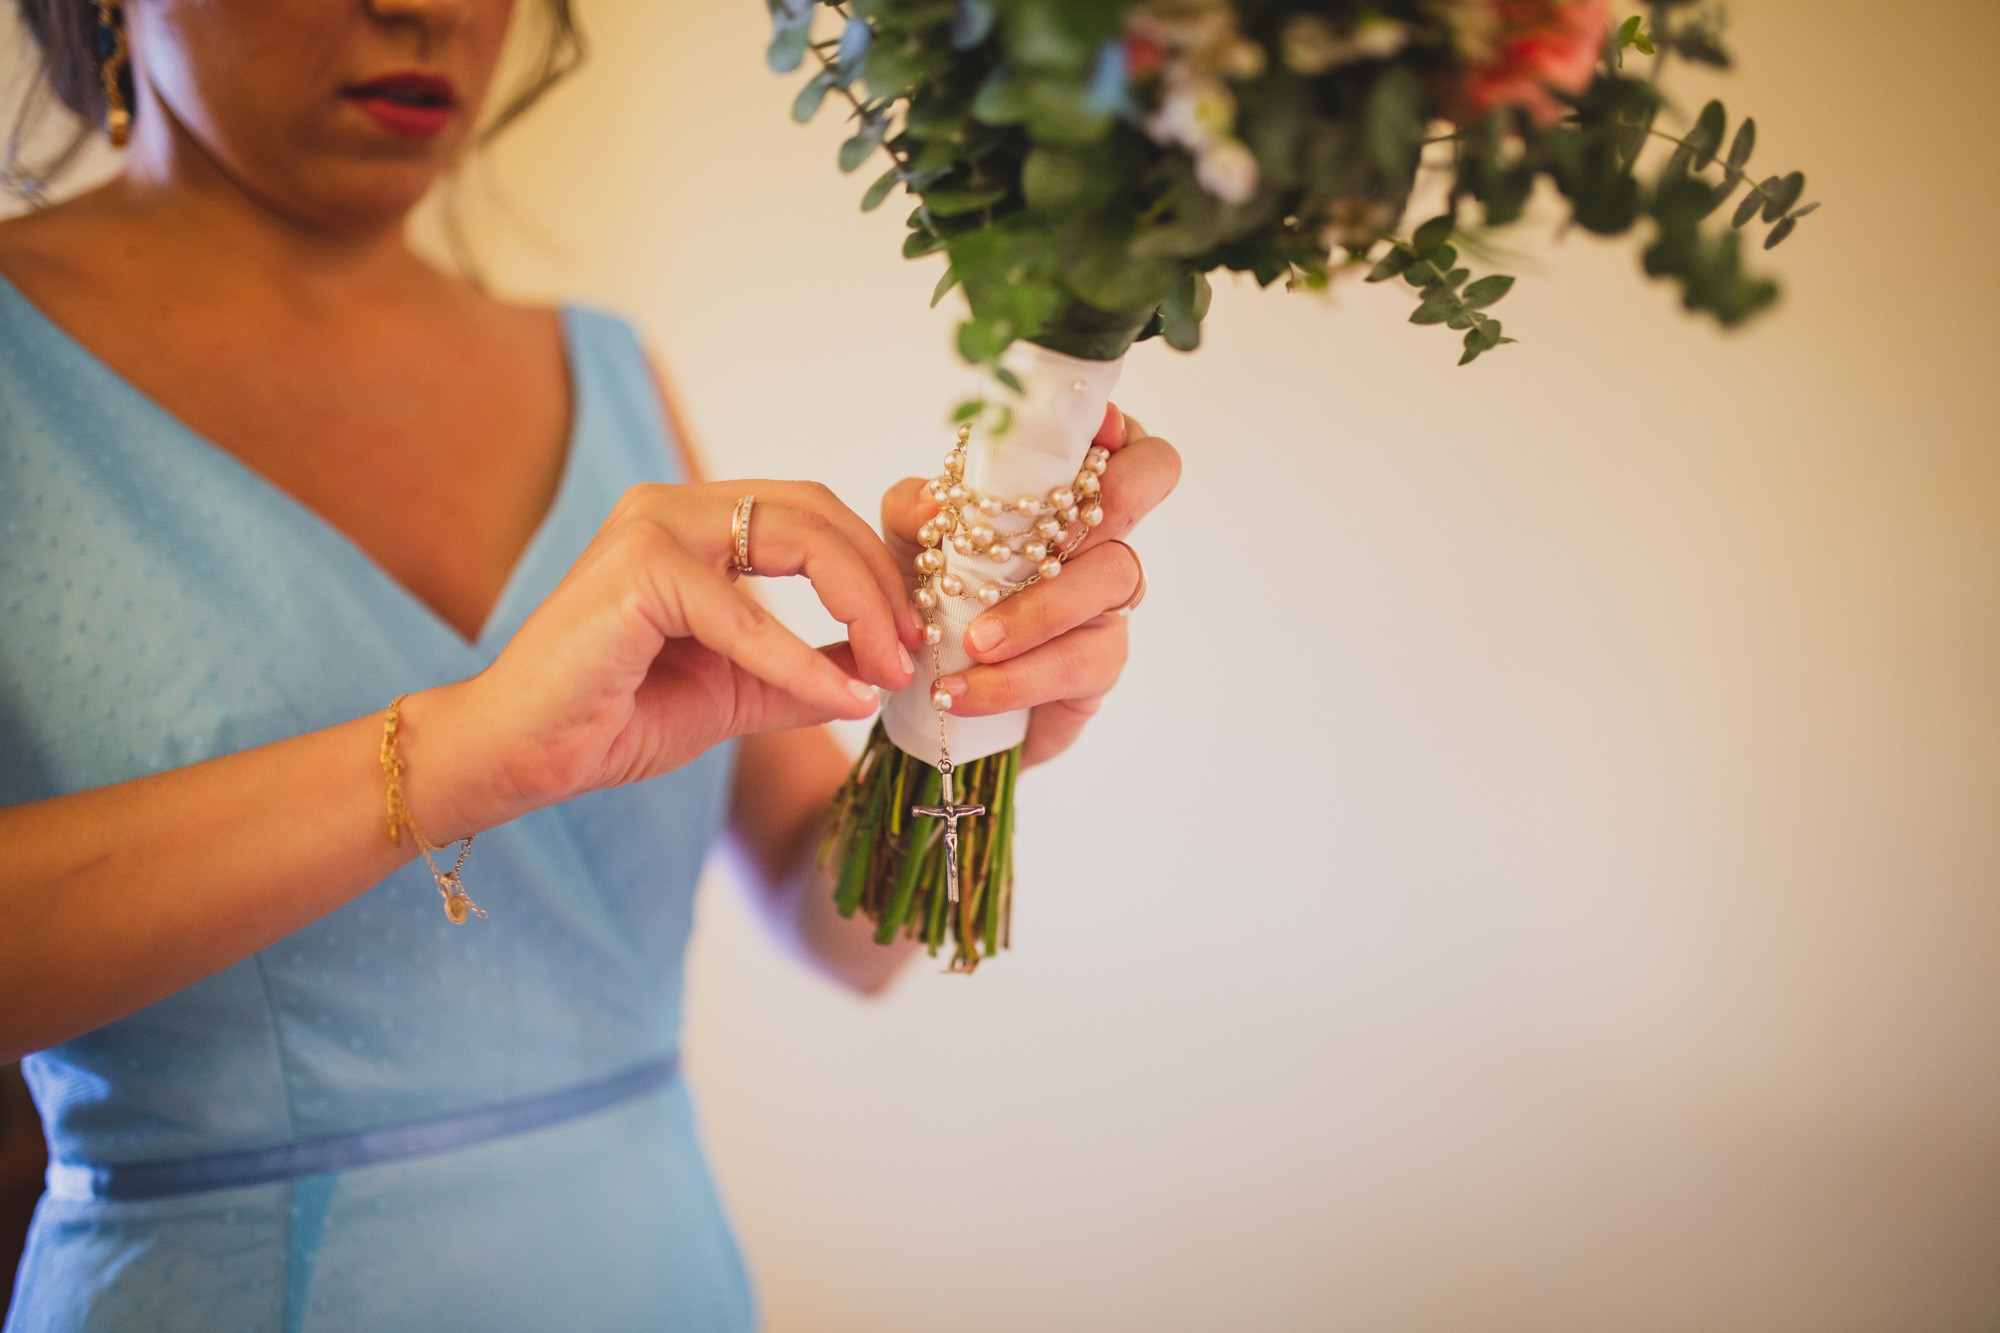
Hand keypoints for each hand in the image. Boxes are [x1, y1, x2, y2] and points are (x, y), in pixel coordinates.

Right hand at [416, 480, 921, 836]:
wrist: (523, 755)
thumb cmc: (614, 716)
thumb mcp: (738, 688)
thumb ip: (806, 667)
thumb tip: (882, 666)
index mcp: (694, 524)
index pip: (812, 515)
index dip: (874, 568)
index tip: (910, 637)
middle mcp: (672, 507)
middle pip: (815, 511)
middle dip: (880, 580)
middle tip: (913, 650)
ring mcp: (651, 527)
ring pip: (797, 537)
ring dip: (860, 604)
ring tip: (890, 669)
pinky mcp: (637, 570)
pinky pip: (749, 617)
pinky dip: (804, 661)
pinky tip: (844, 699)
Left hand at [880, 403, 1181, 767]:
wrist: (927, 684)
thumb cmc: (934, 593)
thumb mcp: (906, 545)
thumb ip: (913, 510)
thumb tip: (935, 503)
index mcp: (1062, 484)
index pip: (1117, 429)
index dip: (1116, 426)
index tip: (1091, 437)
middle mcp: (1099, 526)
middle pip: (1153, 475)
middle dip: (1113, 495)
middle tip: (1053, 536)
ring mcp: (1109, 595)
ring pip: (1115, 573)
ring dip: (1041, 610)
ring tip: (975, 644)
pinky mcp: (1100, 662)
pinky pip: (1079, 661)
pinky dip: (1015, 680)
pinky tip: (963, 692)